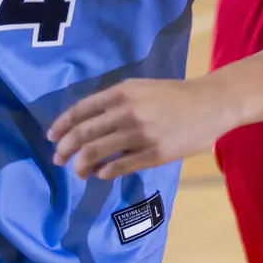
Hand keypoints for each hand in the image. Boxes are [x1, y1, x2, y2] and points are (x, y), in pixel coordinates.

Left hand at [50, 78, 236, 178]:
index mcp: (122, 93)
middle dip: (65, 148)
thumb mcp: (141, 88)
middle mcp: (127, 112)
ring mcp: (140, 134)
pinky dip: (104, 172)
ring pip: (97, 152)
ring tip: (77, 170)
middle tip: (57, 158)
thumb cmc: (174, 95)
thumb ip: (115, 101)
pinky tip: (101, 174)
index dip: (62, 125)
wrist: (211, 104)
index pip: (81, 110)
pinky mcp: (154, 154)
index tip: (52, 137)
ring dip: (81, 164)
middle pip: (84, 133)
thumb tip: (87, 121)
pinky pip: (120, 166)